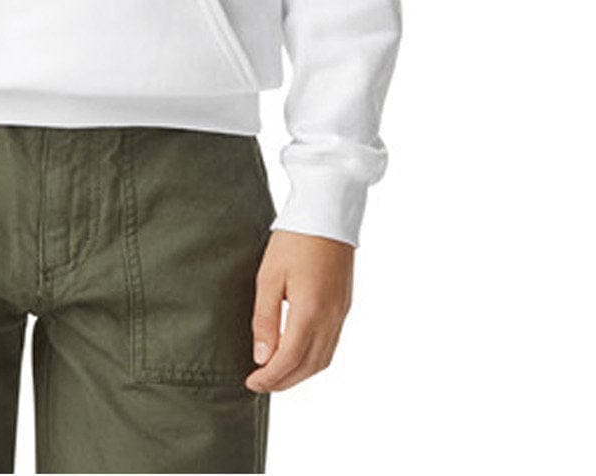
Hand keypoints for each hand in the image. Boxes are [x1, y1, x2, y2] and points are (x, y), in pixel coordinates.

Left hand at [244, 229, 353, 392]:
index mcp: (310, 310)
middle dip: (284, 381)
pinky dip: (313, 359)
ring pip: (323, 360)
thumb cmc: (294, 239)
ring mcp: (341, 313)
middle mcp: (331, 318)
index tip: (251, 382)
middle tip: (260, 383)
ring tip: (275, 373)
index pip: (289, 360)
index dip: (269, 377)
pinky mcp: (344, 306)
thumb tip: (262, 357)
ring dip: (299, 374)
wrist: (327, 212)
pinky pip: (331, 345)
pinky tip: (296, 354)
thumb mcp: (269, 276)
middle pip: (308, 367)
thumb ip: (265, 319)